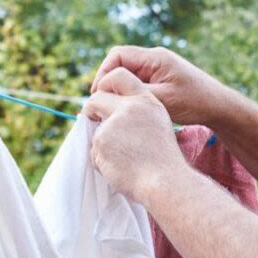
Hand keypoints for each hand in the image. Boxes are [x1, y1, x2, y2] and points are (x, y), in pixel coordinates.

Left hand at [82, 70, 189, 203]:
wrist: (166, 182)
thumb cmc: (164, 159)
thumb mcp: (157, 124)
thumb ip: (136, 113)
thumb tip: (108, 111)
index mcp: (146, 101)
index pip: (118, 75)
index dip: (105, 86)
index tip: (103, 99)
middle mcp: (129, 107)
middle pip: (96, 99)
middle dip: (91, 111)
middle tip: (93, 122)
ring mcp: (113, 124)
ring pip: (95, 131)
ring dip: (103, 146)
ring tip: (125, 160)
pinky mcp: (101, 141)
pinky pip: (94, 152)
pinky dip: (103, 162)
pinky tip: (121, 169)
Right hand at [89, 46, 242, 126]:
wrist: (219, 106)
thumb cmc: (194, 103)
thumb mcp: (161, 101)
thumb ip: (134, 94)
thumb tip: (106, 94)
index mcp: (155, 58)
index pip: (117, 55)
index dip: (103, 73)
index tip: (97, 94)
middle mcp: (155, 58)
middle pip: (120, 62)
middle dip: (107, 80)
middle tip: (100, 102)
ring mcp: (158, 67)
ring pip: (128, 72)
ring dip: (118, 87)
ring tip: (111, 106)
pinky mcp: (162, 77)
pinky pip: (138, 80)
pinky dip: (129, 91)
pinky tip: (127, 107)